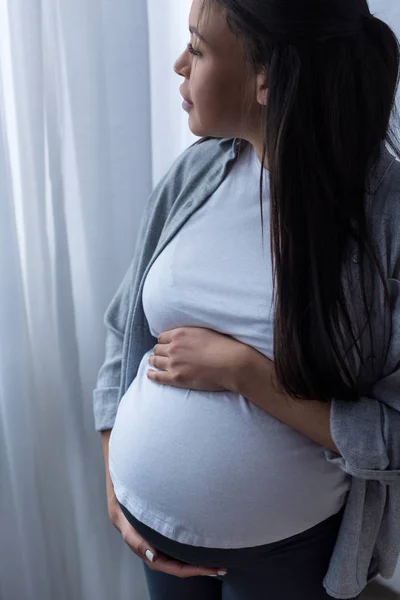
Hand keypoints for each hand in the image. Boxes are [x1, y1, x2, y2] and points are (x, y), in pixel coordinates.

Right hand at [107, 496, 227, 577]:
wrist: (120, 499)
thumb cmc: (124, 512)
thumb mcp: (127, 525)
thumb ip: (137, 541)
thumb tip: (153, 557)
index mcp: (151, 555)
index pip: (176, 568)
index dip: (195, 571)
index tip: (212, 569)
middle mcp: (159, 553)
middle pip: (183, 567)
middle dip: (202, 568)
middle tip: (223, 567)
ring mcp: (163, 546)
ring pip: (183, 558)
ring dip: (200, 560)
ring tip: (219, 559)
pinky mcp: (166, 537)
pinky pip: (182, 547)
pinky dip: (194, 548)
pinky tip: (206, 543)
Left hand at [147, 326, 251, 391]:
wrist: (231, 363)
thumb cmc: (223, 346)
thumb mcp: (205, 331)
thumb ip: (191, 332)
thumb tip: (187, 335)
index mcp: (180, 334)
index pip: (162, 337)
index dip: (164, 342)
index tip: (165, 345)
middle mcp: (174, 347)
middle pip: (158, 349)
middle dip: (159, 351)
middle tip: (160, 355)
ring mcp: (173, 363)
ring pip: (155, 361)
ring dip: (154, 361)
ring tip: (153, 363)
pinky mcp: (176, 378)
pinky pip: (158, 376)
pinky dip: (152, 374)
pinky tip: (150, 374)